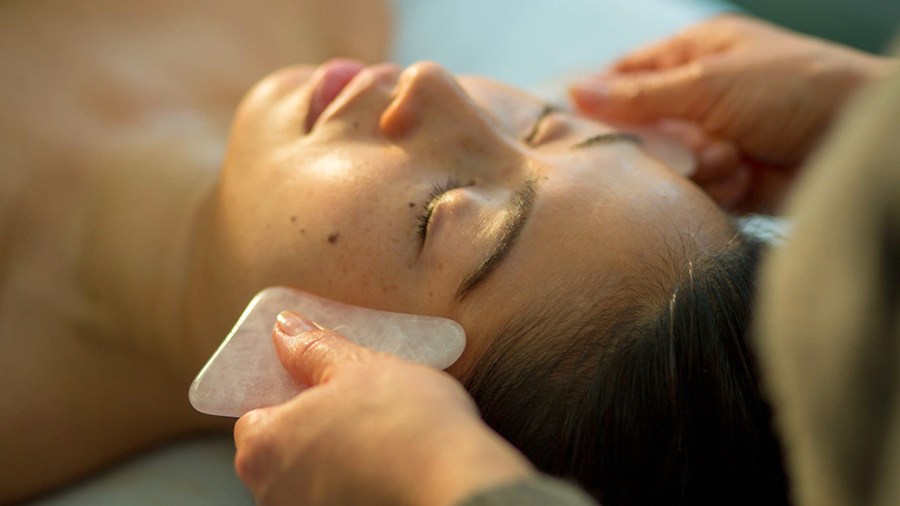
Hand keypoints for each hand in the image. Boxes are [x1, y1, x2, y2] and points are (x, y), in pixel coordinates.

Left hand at [233, 311, 534, 505]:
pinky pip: (344, 494)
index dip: (290, 395)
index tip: (322, 379)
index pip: (256, 415)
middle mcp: (273, 495)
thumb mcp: (359, 367)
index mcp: (263, 450)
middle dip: (316, 426)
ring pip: (317, 477)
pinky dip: (363, 481)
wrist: (459, 487)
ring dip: (341, 456)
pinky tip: (396, 463)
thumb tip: (287, 329)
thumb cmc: (405, 425)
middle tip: (360, 401)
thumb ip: (314, 350)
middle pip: (286, 450)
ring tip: (387, 433)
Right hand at [571, 14, 892, 211]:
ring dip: (697, 167)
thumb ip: (638, 96)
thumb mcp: (708, 83)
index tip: (578, 125)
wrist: (855, 143)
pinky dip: (717, 188)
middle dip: (662, 142)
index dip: (600, 99)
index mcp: (695, 55)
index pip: (626, 75)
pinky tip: (745, 177)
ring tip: (732, 158)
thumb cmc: (795, 90)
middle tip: (685, 143)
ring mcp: (717, 139)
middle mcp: (701, 97)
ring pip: (669, 166)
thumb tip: (576, 91)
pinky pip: (696, 192)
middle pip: (643, 129)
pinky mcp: (731, 180)